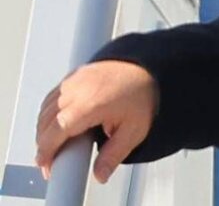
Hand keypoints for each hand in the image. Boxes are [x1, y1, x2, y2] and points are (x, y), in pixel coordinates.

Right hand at [35, 60, 158, 183]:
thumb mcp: (134, 130)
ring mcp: (75, 79)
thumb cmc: (143, 94)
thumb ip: (114, 154)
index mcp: (92, 103)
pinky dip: (48, 112)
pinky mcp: (75, 74)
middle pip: (47, 120)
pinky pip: (52, 96)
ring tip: (55, 144)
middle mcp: (79, 88)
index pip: (57, 129)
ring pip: (46, 108)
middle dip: (44, 143)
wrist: (150, 67)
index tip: (46, 163)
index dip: (47, 149)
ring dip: (44, 127)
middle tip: (52, 159)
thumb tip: (100, 174)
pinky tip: (57, 122)